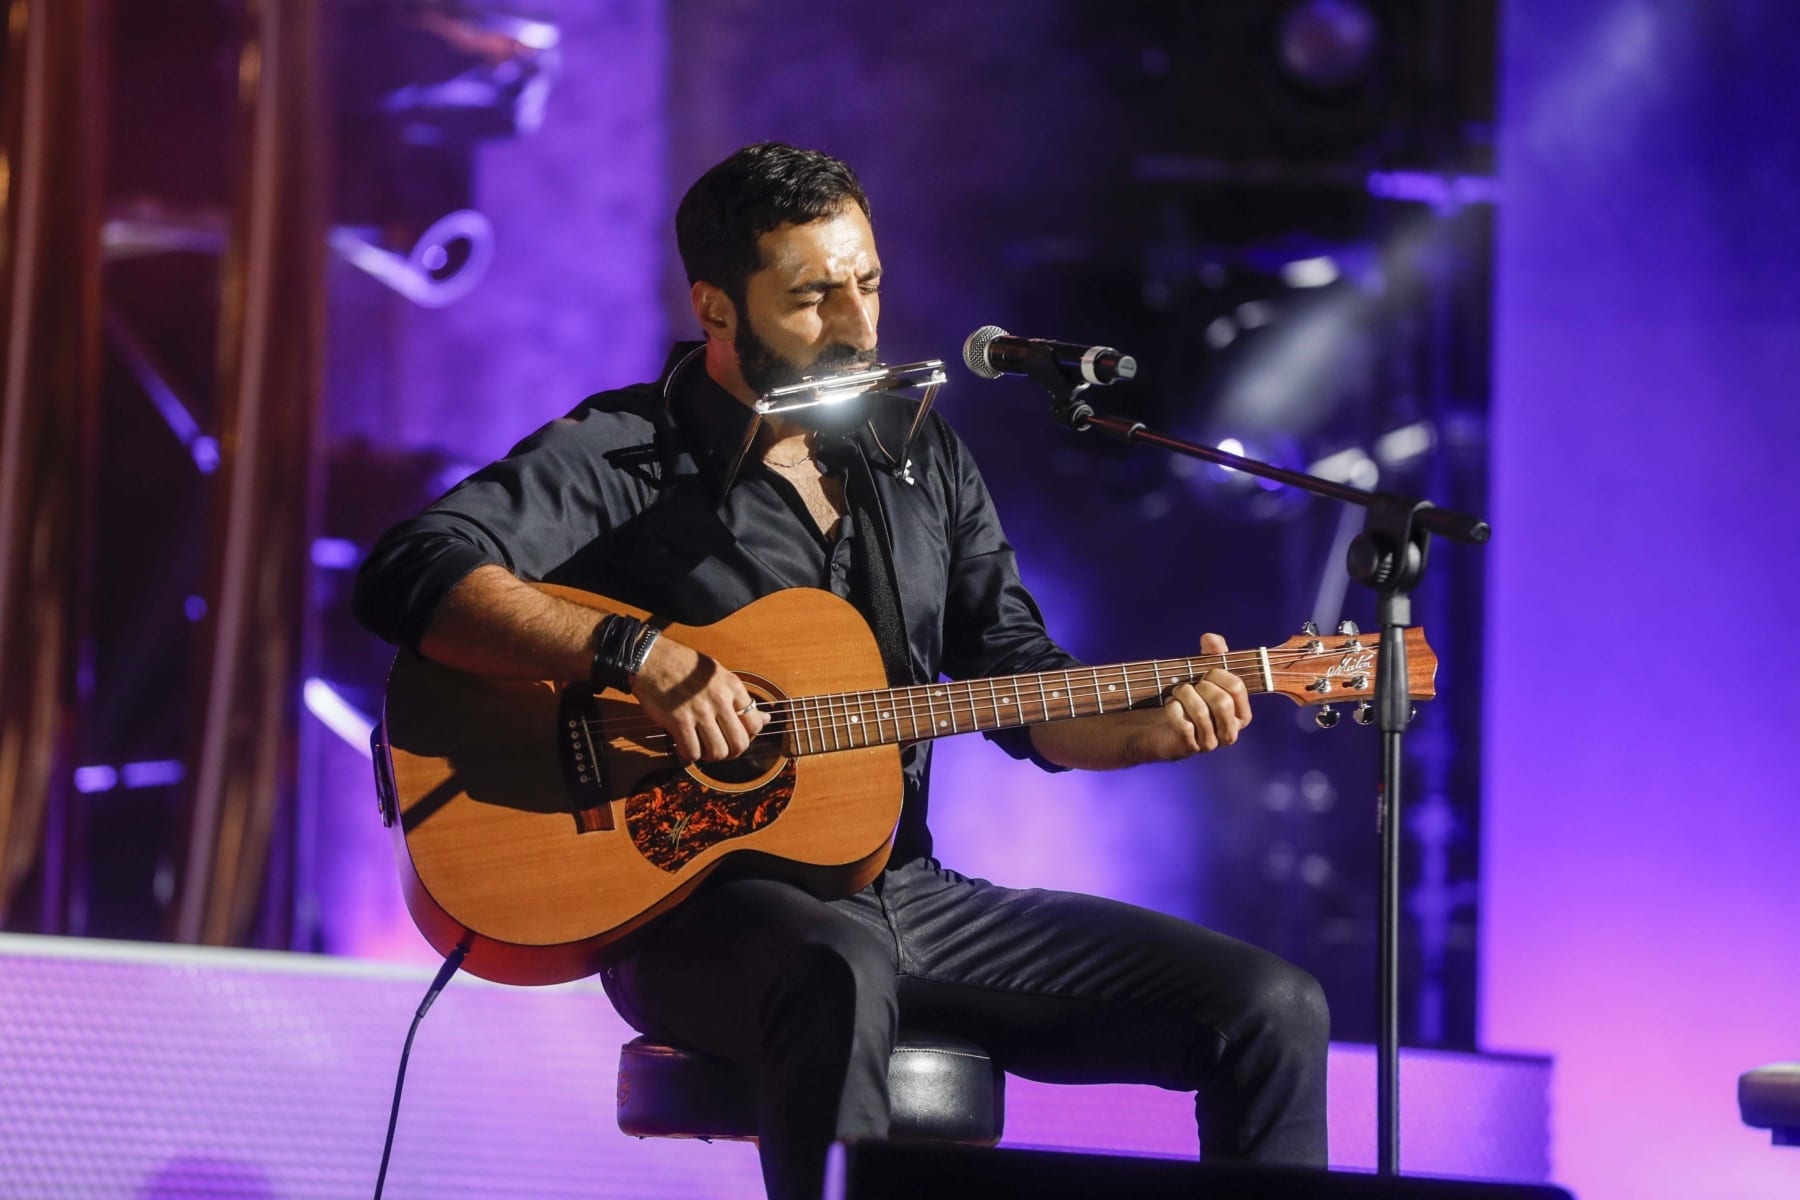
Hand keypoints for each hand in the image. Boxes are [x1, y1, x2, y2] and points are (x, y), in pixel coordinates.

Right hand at [630, 635, 768, 761]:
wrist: (652, 659)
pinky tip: (685, 747)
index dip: (748, 737)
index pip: (755, 724)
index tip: (735, 735)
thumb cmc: (685, 666)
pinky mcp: (679, 721)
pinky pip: (692, 751)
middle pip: (739, 743)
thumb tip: (765, 719)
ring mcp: (700, 711)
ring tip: (703, 749)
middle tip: (721, 749)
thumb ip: (740, 698)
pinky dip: (690, 755)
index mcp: (733, 686)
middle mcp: (720, 700)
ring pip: (718, 751)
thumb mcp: (719, 674)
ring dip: (711, 756)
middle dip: (732, 753)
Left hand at [1131, 632, 1251, 761]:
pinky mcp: (1190, 748)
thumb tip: (1211, 638)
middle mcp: (1231, 731)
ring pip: (1201, 711)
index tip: (1204, 674)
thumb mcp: (1205, 674)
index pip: (1236, 687)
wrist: (1164, 727)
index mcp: (1242, 714)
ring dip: (1183, 695)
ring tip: (1177, 694)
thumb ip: (1213, 653)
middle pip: (1221, 700)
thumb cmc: (1192, 700)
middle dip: (1199, 686)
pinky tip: (1171, 706)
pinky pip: (1183, 724)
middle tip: (1188, 685)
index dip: (1217, 674)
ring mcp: (1212, 743)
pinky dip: (1173, 708)